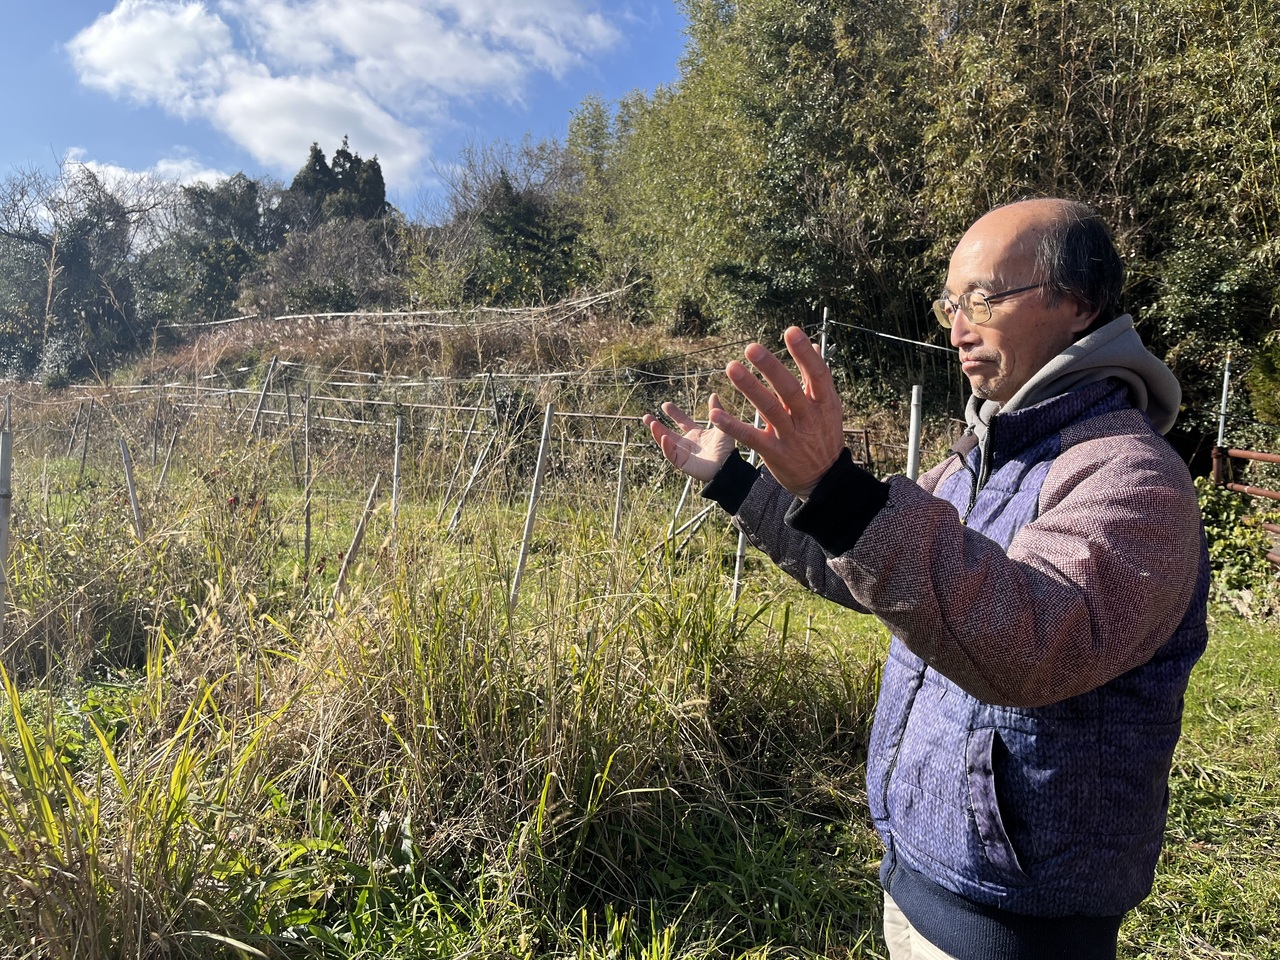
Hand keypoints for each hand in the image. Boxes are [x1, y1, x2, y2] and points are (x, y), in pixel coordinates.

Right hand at [642, 394, 736, 481]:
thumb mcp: (721, 426)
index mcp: (696, 434)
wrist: (728, 466)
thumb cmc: (727, 449)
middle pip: (667, 433)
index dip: (673, 413)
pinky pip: (670, 455)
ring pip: (665, 443)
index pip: (681, 422)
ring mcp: (683, 453)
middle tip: (646, 416)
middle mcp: (687, 443)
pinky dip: (666, 446)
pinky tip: (663, 437)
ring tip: (651, 423)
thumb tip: (713, 394)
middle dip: (656, 425)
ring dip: (657, 433)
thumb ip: (717, 411)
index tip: (665, 405)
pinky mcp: (682, 463)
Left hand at [708, 326, 844, 497]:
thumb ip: (817, 379)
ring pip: (769, 409)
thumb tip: (813, 345)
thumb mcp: (828, 408)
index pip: (817, 374)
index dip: (804, 354)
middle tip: (751, 347)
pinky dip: (733, 425)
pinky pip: (751, 437)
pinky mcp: (774, 453)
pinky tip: (715, 414)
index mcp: (823, 403)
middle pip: (789, 390)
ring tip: (731, 367)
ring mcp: (791, 436)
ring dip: (749, 388)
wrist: (824, 479)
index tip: (791, 331)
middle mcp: (808, 418)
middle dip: (771, 368)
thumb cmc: (824, 436)